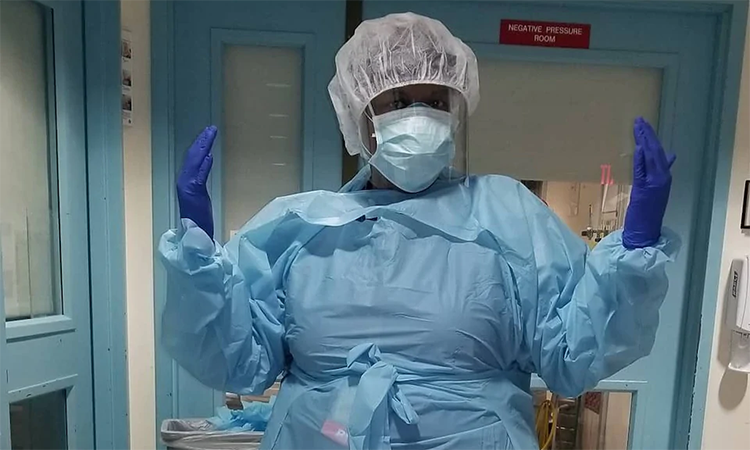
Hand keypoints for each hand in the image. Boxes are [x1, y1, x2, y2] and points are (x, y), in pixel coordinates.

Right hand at [177, 126, 215, 237]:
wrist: (196, 238)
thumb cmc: (200, 219)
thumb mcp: (201, 194)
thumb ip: (202, 177)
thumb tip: (208, 159)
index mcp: (186, 182)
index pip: (192, 159)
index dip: (199, 145)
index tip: (207, 134)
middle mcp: (183, 182)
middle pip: (192, 156)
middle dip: (201, 141)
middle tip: (211, 129)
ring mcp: (187, 188)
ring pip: (194, 162)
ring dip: (203, 147)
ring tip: (210, 135)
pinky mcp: (193, 194)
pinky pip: (199, 176)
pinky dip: (204, 165)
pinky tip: (209, 155)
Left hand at [622, 117, 675, 248]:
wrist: (645, 231)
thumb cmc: (646, 212)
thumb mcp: (654, 189)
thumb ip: (660, 172)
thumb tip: (669, 156)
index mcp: (664, 176)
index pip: (657, 152)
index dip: (651, 137)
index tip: (643, 124)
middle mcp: (662, 178)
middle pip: (655, 151)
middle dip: (647, 134)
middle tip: (639, 120)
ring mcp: (655, 184)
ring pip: (651, 158)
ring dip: (643, 141)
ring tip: (637, 126)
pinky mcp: (645, 191)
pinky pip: (643, 172)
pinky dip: (641, 160)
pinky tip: (638, 148)